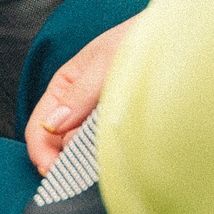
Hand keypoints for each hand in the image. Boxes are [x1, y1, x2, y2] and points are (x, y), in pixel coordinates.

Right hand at [24, 18, 136, 175]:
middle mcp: (75, 106)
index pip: (39, 127)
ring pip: (79, 150)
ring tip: (100, 166)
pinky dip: (104, 158)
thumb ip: (80, 94)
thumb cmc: (139, 38)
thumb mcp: (105, 62)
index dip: (41, 152)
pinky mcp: (117, 127)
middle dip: (63, 162)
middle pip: (56, 145)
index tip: (54, 170)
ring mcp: (96, 118)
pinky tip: (114, 158)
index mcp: (63, 87)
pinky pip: (103, 149)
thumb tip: (54, 124)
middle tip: (79, 175)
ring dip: (84, 161)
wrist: (175, 37)